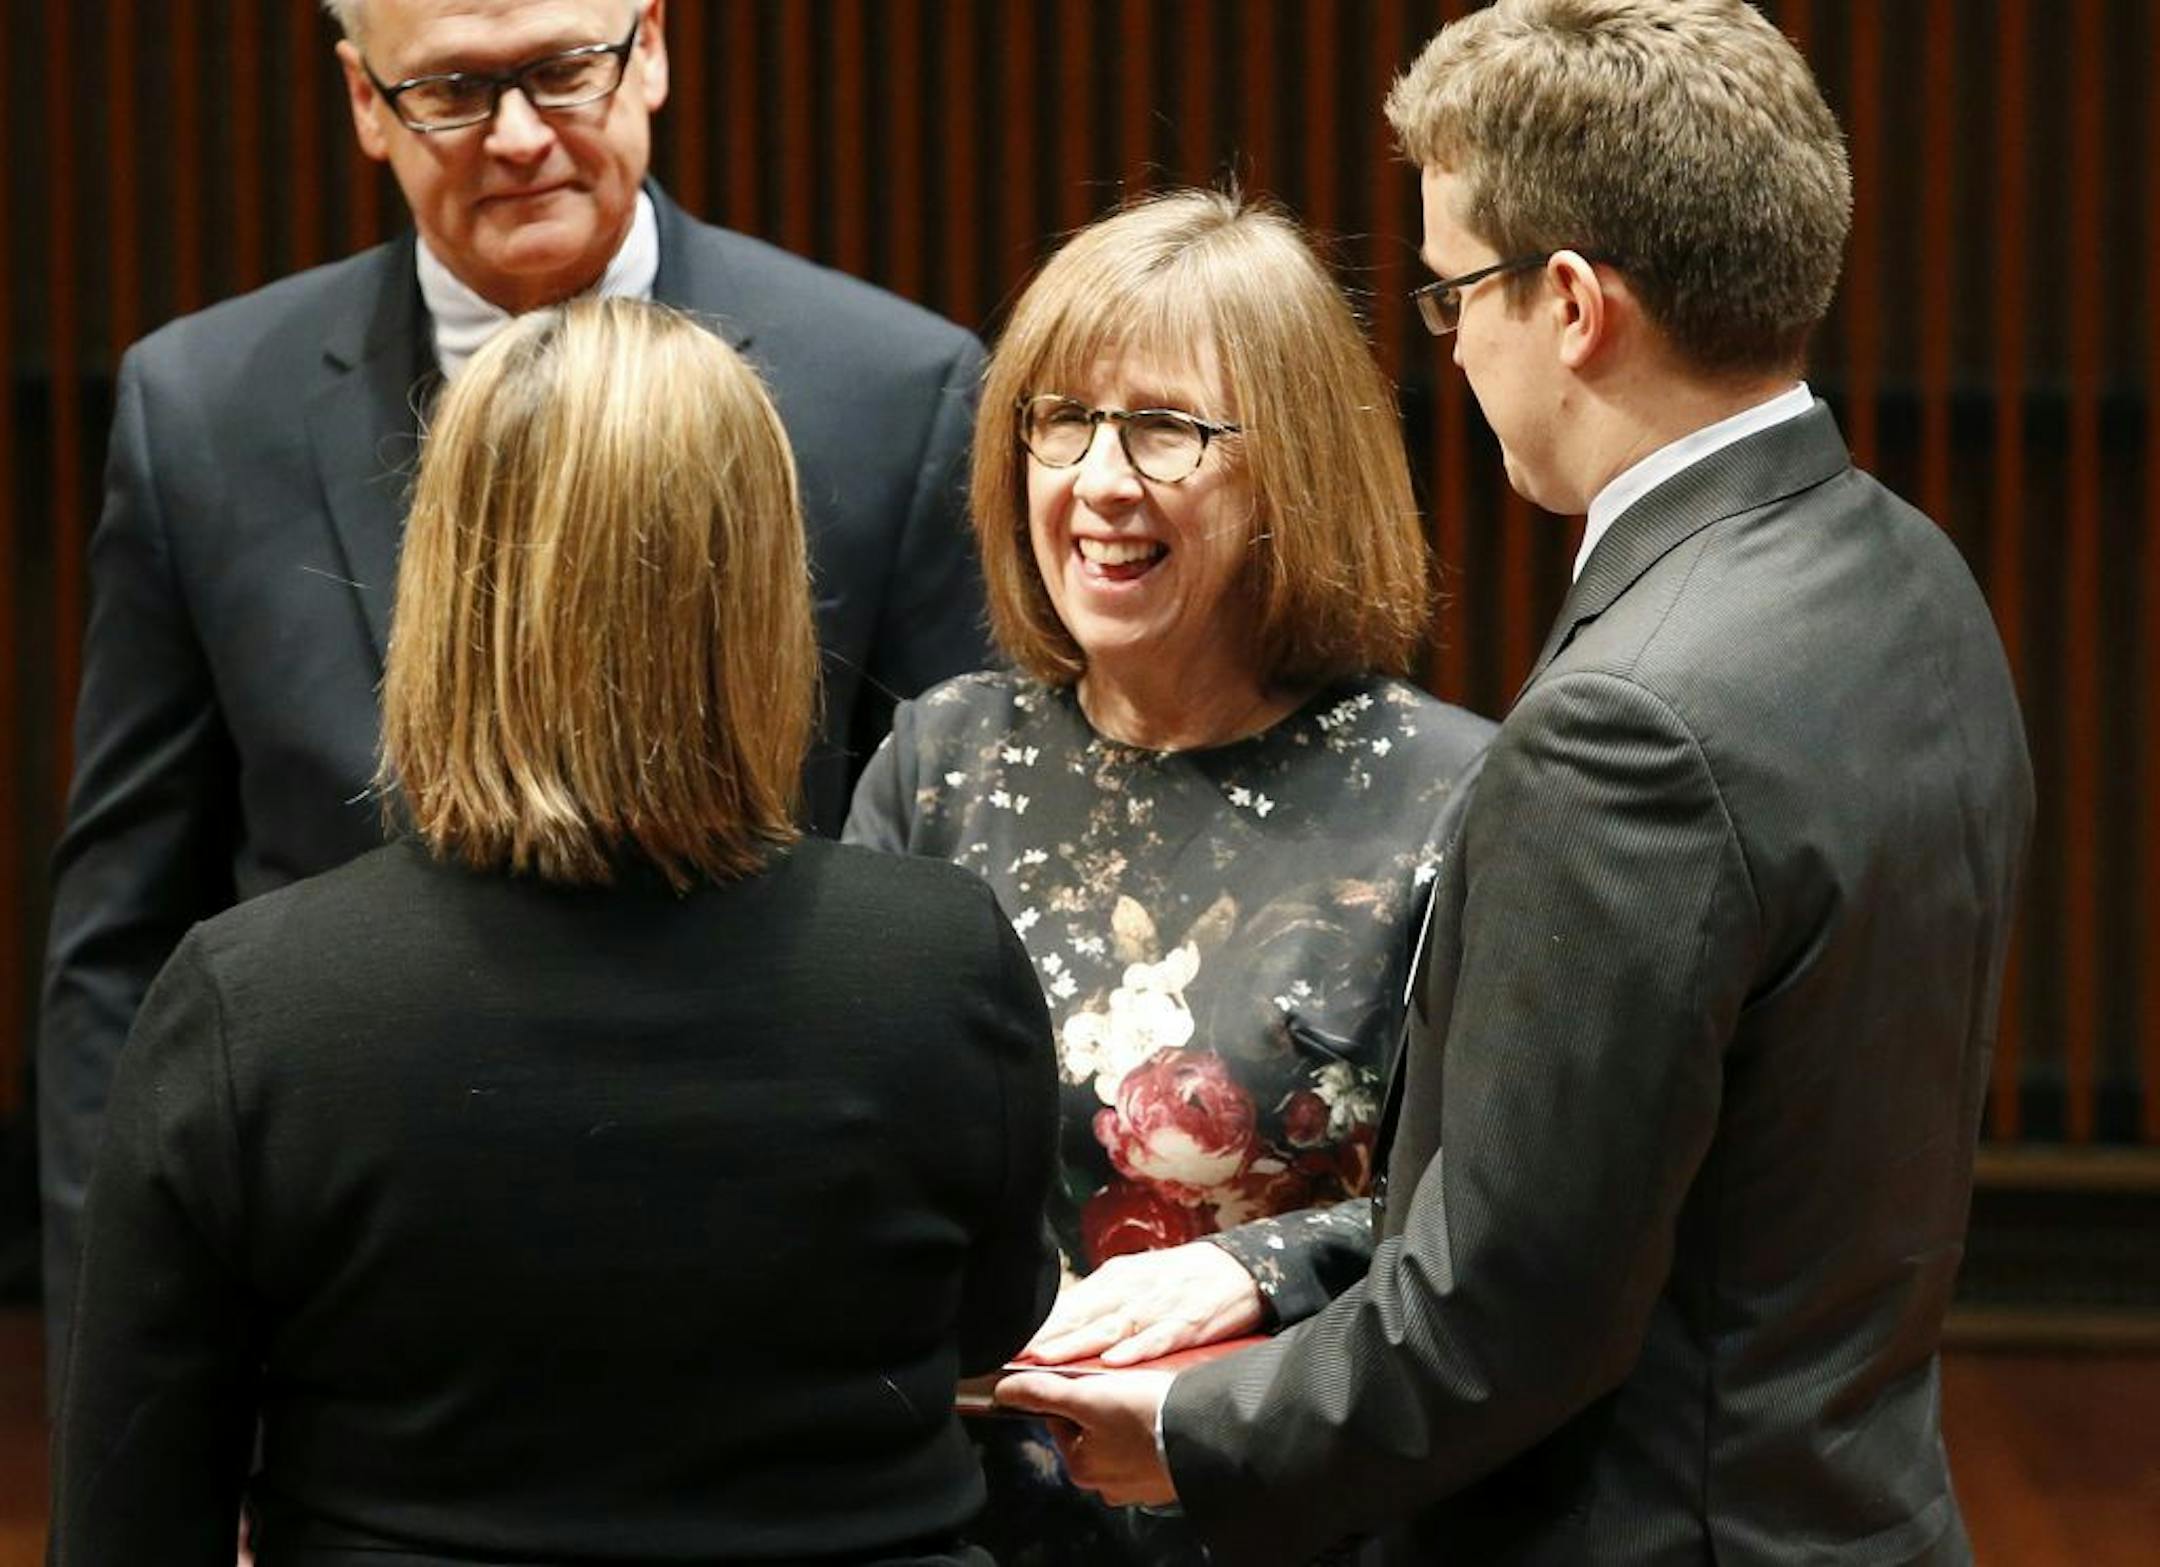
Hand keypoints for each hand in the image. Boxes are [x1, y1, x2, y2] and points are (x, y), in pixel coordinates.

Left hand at [993, 1369, 1176, 1507]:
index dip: (1074, 1393)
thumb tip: (1004, 1391)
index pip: (1060, 1420)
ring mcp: (1136, 1484)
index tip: (1093, 1382)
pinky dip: (1152, 1433)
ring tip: (1147, 1400)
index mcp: (1080, 1467)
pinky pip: (1149, 1450)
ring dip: (1128, 1420)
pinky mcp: (1164, 1478)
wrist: (1207, 1437)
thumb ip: (1042, 1392)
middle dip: (1102, 1408)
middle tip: (1124, 1389)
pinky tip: (1162, 1417)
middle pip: (1090, 1431)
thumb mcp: (1087, 1396)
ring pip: (1120, 1441)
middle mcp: (1104, 1484)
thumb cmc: (1149, 1418)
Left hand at [1023, 1242, 1263, 1365]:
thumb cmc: (1182, 1279)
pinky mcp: (1190, 1321)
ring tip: (1047, 1360)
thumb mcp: (1135, 1282)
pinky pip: (1160, 1338)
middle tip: (1015, 1357)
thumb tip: (1059, 1328)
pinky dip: (1137, 1349)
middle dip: (1048, 1338)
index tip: (1008, 1345)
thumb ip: (1099, 1305)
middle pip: (1083, 1316)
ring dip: (1079, 1344)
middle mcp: (1133, 1289)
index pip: (1069, 1305)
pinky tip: (1115, 1363)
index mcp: (1116, 1279)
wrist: (1241, 1269)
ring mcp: (1161, 1305)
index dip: (1039, 1327)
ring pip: (1113, 1326)